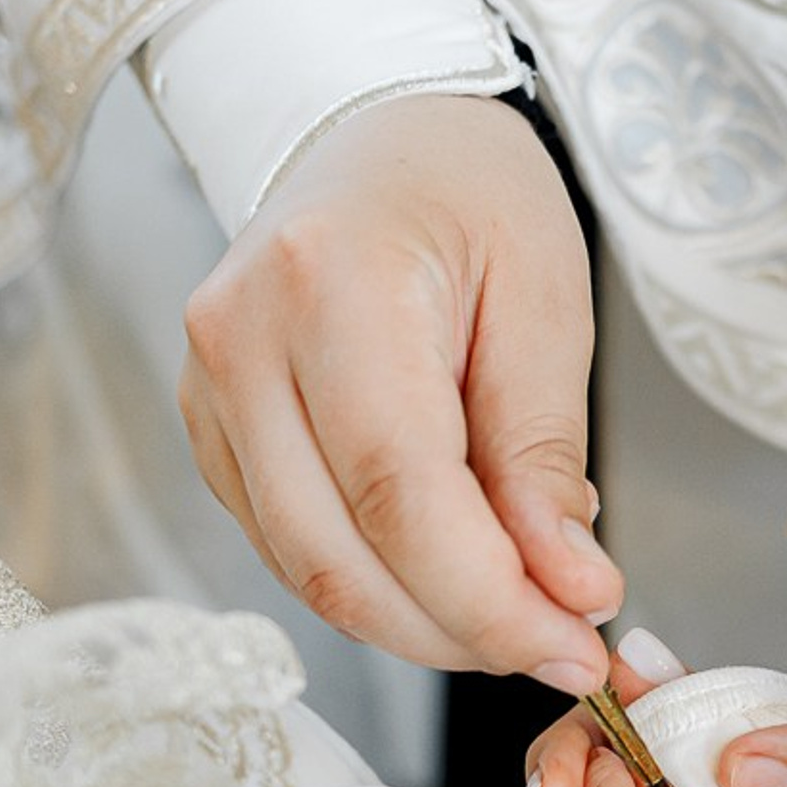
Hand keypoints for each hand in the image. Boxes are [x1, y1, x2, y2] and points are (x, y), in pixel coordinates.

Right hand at [179, 94, 620, 691]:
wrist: (376, 137)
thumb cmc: (472, 196)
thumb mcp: (546, 301)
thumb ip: (546, 456)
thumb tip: (569, 592)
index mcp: (330, 283)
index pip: (401, 494)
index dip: (490, 600)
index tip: (578, 646)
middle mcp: (240, 343)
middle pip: (342, 558)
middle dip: (463, 633)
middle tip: (564, 648)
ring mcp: (207, 395)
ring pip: (311, 575)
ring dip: (425, 625)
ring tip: (522, 611)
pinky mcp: (211, 437)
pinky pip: (295, 553)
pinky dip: (383, 588)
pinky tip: (454, 572)